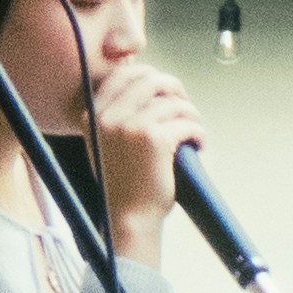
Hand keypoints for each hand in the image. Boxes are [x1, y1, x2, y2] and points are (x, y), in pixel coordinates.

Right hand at [87, 53, 201, 246]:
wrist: (128, 218)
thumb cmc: (124, 184)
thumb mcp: (106, 144)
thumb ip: (118, 115)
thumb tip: (151, 83)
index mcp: (94, 116)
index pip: (123, 74)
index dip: (149, 75)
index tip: (165, 90)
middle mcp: (108, 117)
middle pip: (151, 80)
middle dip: (175, 89)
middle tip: (184, 108)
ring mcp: (131, 126)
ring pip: (175, 102)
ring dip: (191, 115)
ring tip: (192, 132)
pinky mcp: (155, 139)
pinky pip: (187, 123)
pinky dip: (198, 133)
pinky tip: (197, 145)